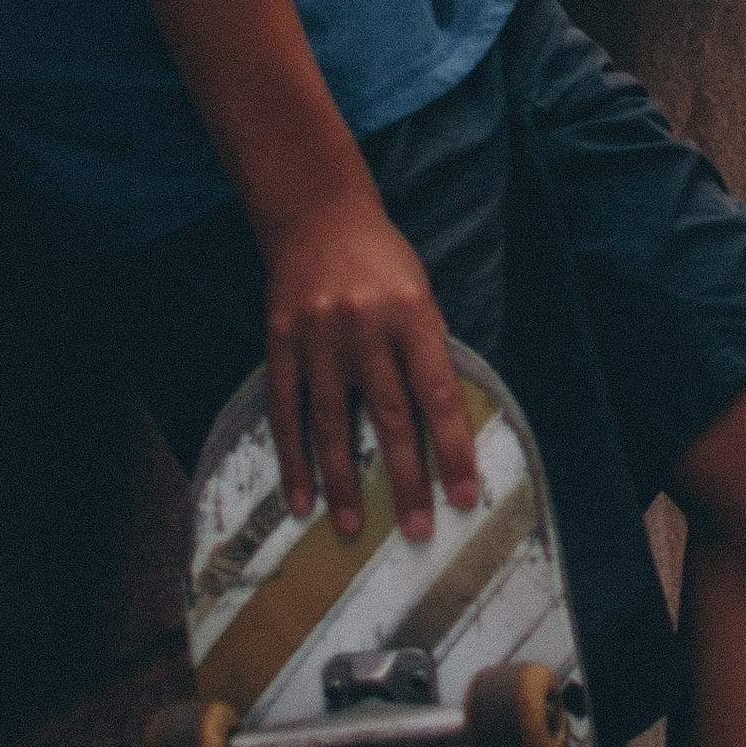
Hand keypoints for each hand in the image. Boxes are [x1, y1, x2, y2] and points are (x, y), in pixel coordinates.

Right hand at [259, 185, 480, 541]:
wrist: (318, 215)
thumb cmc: (383, 261)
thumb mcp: (420, 295)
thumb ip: (426, 354)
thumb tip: (441, 431)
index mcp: (412, 313)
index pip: (438, 394)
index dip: (453, 450)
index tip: (465, 498)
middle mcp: (365, 327)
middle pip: (390, 416)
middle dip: (406, 479)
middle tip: (417, 531)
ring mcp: (318, 336)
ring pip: (333, 423)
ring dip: (344, 482)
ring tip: (353, 528)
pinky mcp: (280, 342)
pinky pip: (286, 411)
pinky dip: (293, 459)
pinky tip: (301, 499)